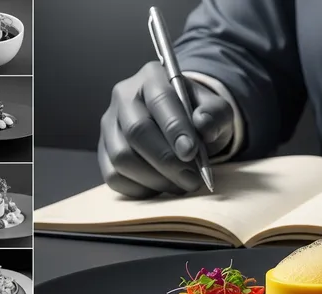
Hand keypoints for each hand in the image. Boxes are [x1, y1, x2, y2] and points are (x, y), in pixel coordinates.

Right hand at [98, 61, 232, 197]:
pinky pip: (114, 176)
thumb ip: (215, 114)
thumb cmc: (198, 117)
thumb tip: (203, 125)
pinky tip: (161, 186)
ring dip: (155, 179)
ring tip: (181, 184)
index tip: (191, 153)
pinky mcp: (104, 150)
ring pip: (122, 158)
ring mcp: (110, 124)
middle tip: (192, 180)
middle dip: (167, 161)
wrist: (182, 127)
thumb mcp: (217, 111)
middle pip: (137, 131)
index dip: (175, 128)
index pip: (160, 101)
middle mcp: (124, 96)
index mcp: (153, 77)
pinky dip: (140, 188)